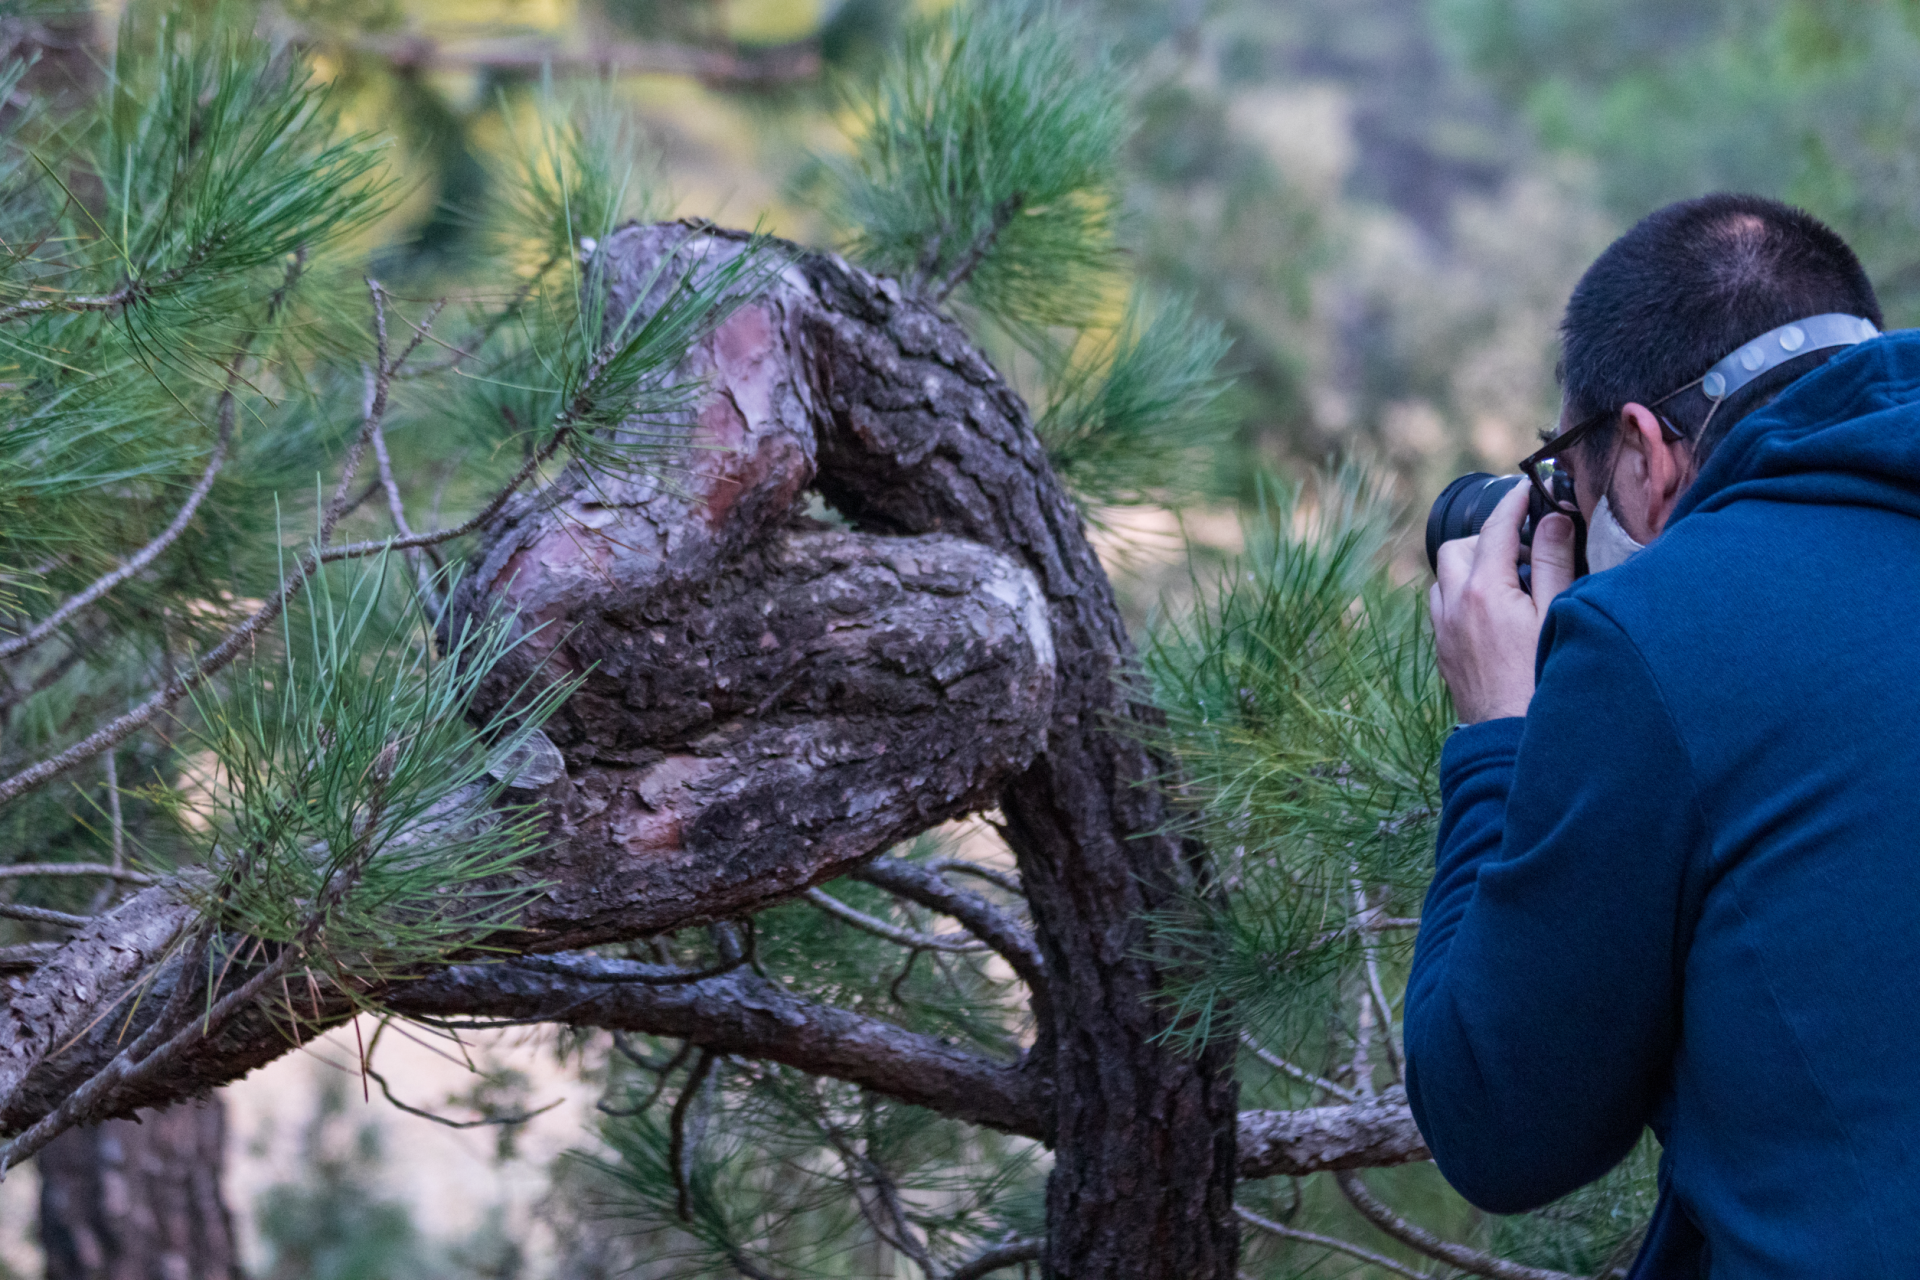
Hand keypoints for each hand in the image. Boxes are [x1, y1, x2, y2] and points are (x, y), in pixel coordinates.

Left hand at [1428, 483, 1576, 722]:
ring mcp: (1443, 631)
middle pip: (1457, 549)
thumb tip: (1553, 519)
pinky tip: (1496, 614)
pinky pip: (1444, 608)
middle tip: (1523, 549)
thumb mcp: (1555, 615)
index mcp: (1483, 590)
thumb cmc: (1540, 680)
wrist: (1509, 739)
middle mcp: (1453, 606)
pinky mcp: (1443, 653)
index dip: (1513, 504)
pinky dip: (1464, 597)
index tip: (1527, 489)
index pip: (1494, 529)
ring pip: (1445, 579)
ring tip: (1511, 582)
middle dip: (1486, 539)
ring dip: (1471, 569)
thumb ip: (1552, 563)